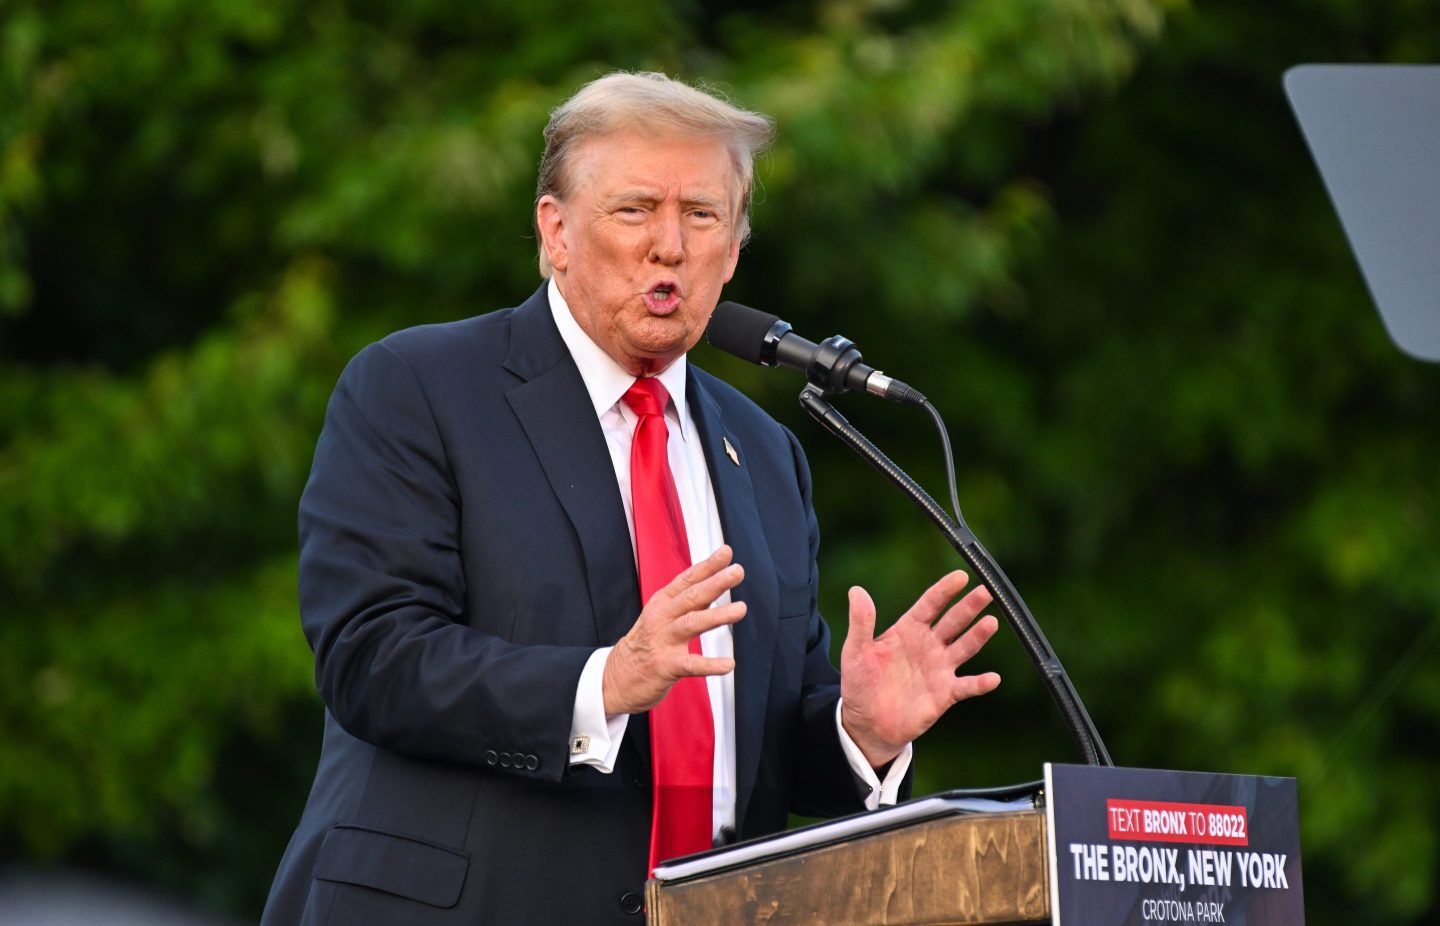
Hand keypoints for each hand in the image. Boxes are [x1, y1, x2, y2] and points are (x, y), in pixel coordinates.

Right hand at [602, 545, 746, 714]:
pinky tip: (728, 664)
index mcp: (663, 602)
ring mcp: (662, 641)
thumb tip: (719, 580)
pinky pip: (690, 664)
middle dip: (715, 583)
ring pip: (692, 623)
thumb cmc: (647, 643)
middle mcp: (662, 618)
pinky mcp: (664, 666)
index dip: (707, 565)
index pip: (687, 580)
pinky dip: (710, 664)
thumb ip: (691, 600)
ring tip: (740, 609)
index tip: (726, 552)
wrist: (617, 677)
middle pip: (691, 597)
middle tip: (737, 572)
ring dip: (717, 616)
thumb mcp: (664, 615)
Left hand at [839, 571, 1000, 766]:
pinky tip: (993, 678)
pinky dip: (980, 683)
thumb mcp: (856, 651)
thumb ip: (861, 622)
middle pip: (953, 621)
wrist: (867, 722)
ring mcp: (939, 668)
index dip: (945, 590)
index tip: (961, 576)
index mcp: (909, 629)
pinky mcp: (945, 693)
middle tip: (987, 591)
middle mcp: (929, 645)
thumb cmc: (860, 682)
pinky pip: (966, 686)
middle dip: (969, 606)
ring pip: (964, 647)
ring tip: (991, 623)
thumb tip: (856, 590)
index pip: (930, 604)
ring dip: (977, 636)